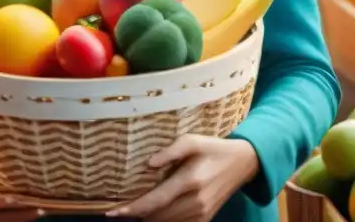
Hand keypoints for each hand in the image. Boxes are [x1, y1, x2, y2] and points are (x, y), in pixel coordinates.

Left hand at [108, 135, 259, 221]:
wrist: (242, 164)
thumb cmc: (213, 148)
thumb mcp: (192, 141)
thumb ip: (170, 151)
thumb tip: (148, 164)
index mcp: (189, 181)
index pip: (155, 201)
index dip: (132, 209)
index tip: (112, 212)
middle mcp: (195, 202)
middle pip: (157, 217)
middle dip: (136, 215)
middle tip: (117, 209)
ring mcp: (201, 214)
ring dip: (148, 219)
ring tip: (134, 209)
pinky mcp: (205, 219)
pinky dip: (162, 221)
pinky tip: (154, 213)